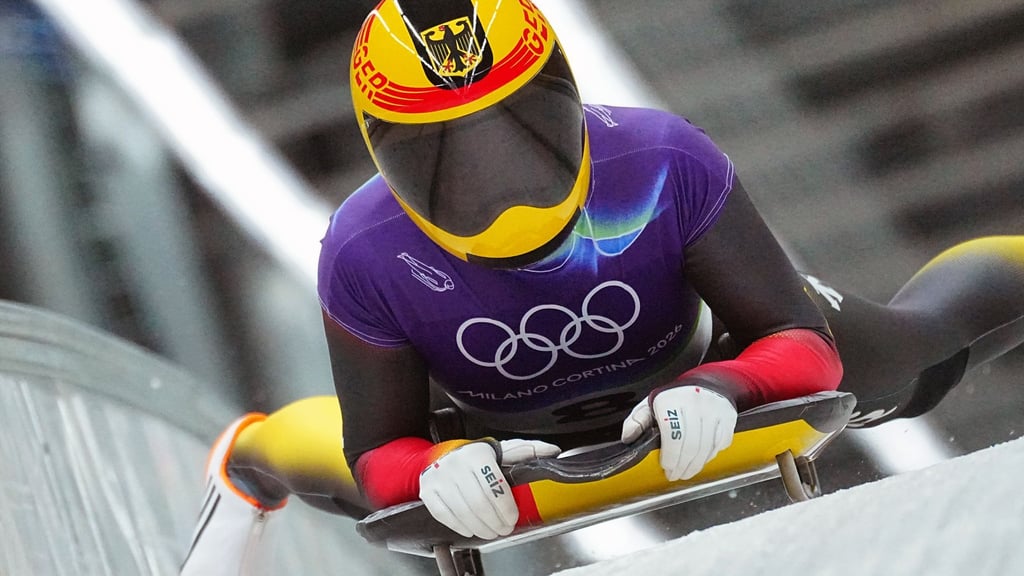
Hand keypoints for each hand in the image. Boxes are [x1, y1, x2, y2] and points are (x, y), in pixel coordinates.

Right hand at [418, 439, 559, 538]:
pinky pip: (445, 515)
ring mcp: (440, 478)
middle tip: (503, 528)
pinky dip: (461, 526)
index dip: (506, 507)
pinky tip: (471, 528)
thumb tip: (552, 451)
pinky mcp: (429, 491)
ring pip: (463, 512)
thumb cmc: (476, 457)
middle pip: (479, 503)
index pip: (495, 486)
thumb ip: (526, 452)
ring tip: (490, 531)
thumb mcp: (500, 451)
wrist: (443, 456)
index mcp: (477, 453)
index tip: (512, 518)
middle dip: (495, 522)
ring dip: (481, 528)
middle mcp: (456, 464)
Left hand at [621, 385, 736, 480]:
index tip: (666, 467)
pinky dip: (711, 456)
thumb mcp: (650, 404)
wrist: (706, 382)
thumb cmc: (674, 398)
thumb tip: (628, 438)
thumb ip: (637, 421)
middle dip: (682, 466)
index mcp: (671, 400)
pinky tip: (701, 459)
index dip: (670, 456)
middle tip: (676, 475)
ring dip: (696, 466)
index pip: (672, 434)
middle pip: (691, 444)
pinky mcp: (728, 416)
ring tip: (687, 472)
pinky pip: (721, 443)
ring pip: (707, 447)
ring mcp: (714, 409)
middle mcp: (694, 403)